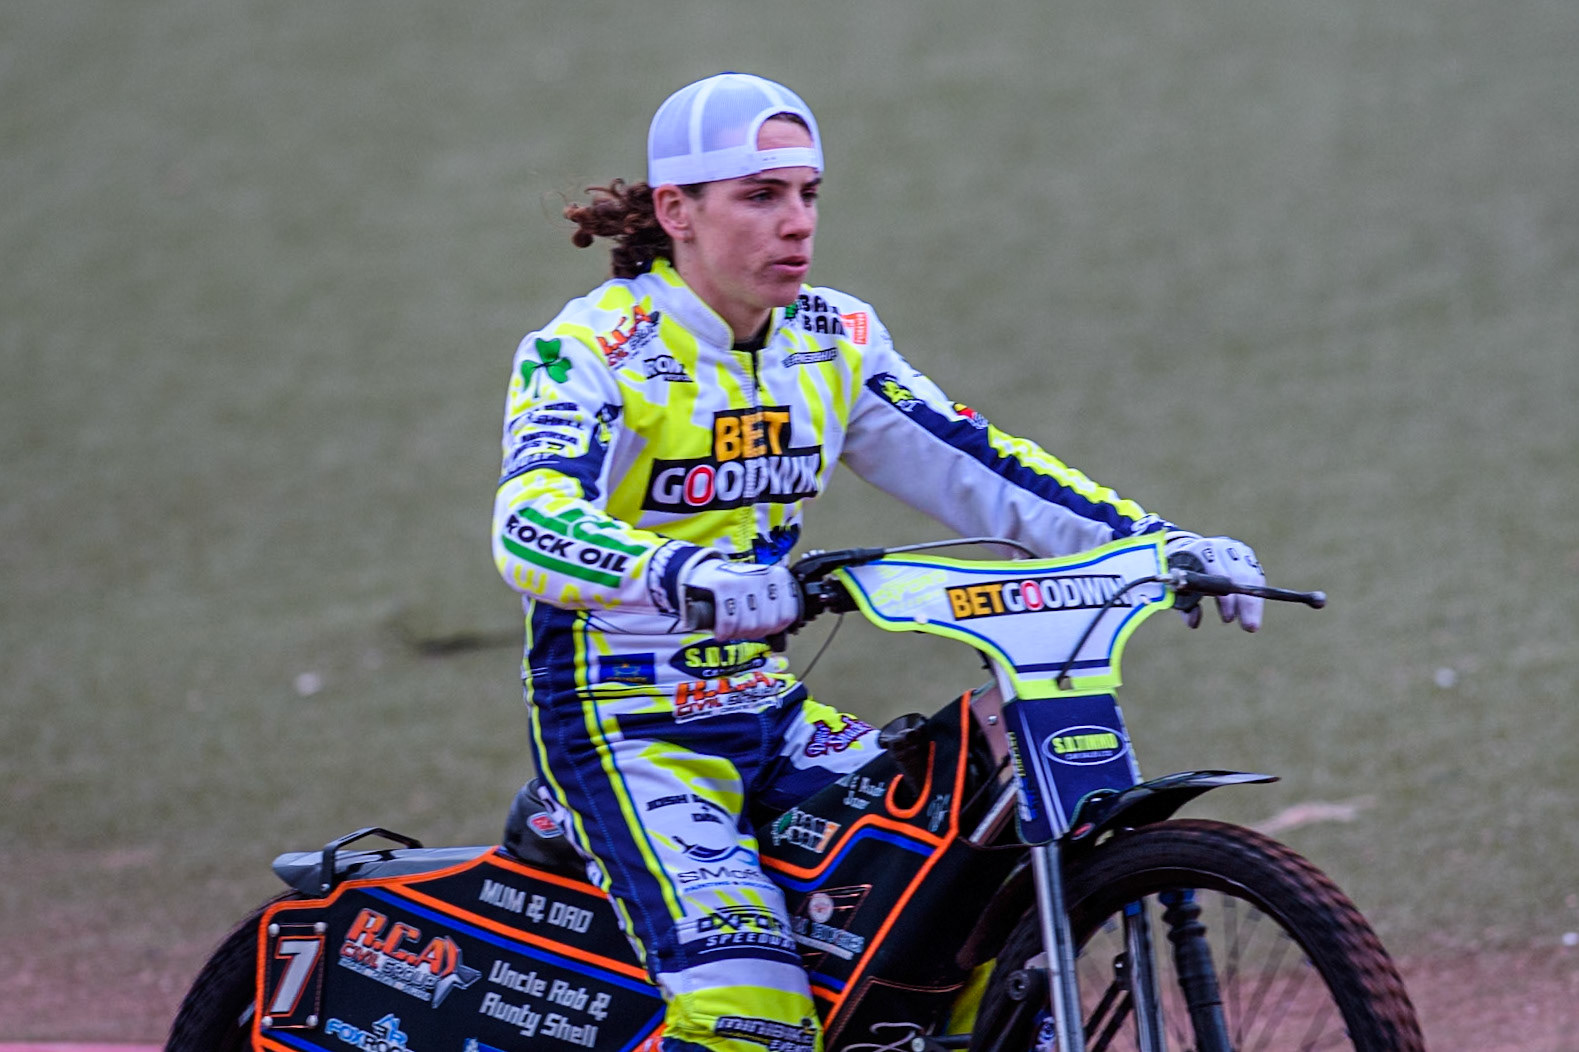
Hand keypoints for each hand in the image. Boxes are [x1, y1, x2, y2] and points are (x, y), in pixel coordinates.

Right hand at [682, 558, 799, 639]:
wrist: (706, 571)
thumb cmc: (738, 588)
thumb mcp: (763, 592)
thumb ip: (776, 610)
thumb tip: (780, 641)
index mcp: (779, 577)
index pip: (787, 616)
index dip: (773, 630)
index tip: (762, 628)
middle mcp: (763, 575)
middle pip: (768, 623)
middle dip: (754, 633)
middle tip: (743, 630)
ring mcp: (743, 580)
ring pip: (749, 625)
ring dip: (738, 634)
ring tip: (732, 629)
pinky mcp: (722, 586)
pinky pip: (728, 621)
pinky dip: (724, 632)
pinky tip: (721, 632)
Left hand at [1165, 533, 1265, 631]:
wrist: (1186, 549)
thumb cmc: (1180, 572)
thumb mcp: (1175, 586)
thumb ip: (1183, 604)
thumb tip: (1194, 622)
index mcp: (1200, 551)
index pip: (1218, 574)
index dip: (1225, 598)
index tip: (1228, 618)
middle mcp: (1220, 547)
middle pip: (1240, 575)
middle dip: (1246, 604)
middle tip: (1249, 627)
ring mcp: (1235, 549)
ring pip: (1252, 575)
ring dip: (1254, 603)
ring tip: (1251, 625)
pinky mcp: (1246, 554)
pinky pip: (1257, 575)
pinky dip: (1257, 594)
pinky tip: (1254, 611)